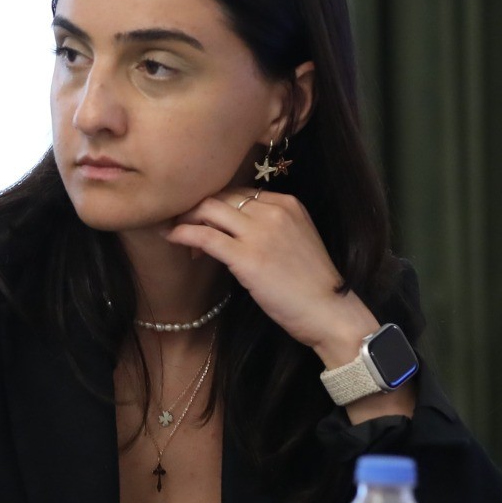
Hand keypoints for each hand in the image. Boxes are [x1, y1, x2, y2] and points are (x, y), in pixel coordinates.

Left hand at [165, 189, 378, 366]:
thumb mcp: (296, 240)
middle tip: (182, 223)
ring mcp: (260, 232)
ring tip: (174, 231)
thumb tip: (234, 229)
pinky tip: (172, 238)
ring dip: (186, 218)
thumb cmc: (313, 284)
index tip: (206, 221)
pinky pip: (205, 236)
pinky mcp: (247, 257)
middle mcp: (273, 210)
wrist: (329, 310)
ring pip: (209, 209)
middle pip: (221, 195)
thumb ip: (271, 227)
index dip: (218, 204)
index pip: (240, 192)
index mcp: (288, 203)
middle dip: (197, 207)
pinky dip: (183, 234)